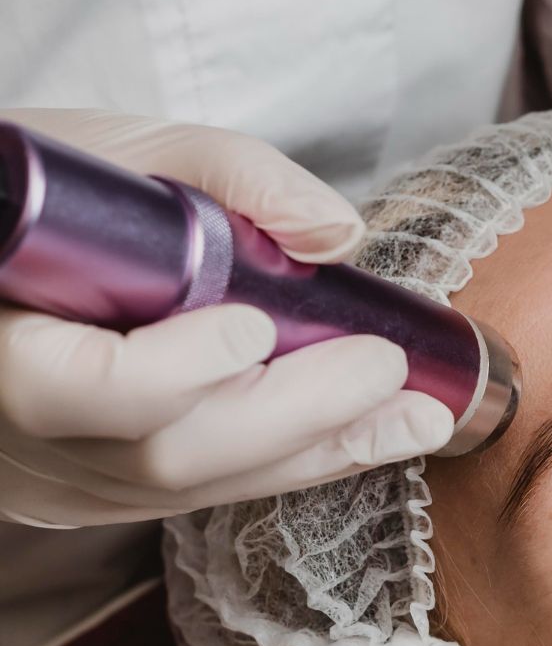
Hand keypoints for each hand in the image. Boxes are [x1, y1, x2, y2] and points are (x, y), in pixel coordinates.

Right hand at [0, 109, 454, 528]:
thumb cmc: (47, 196)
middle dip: (295, 416)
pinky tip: (369, 434)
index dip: (172, 369)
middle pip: (164, 454)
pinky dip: (293, 461)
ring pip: (195, 486)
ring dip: (319, 451)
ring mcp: (57, 474)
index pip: (75, 385)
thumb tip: (334, 233)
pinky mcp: (99, 494)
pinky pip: (206, 492)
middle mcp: (19, 429)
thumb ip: (232, 175)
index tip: (257, 327)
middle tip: (389, 371)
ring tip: (418, 416)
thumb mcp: (121, 151)